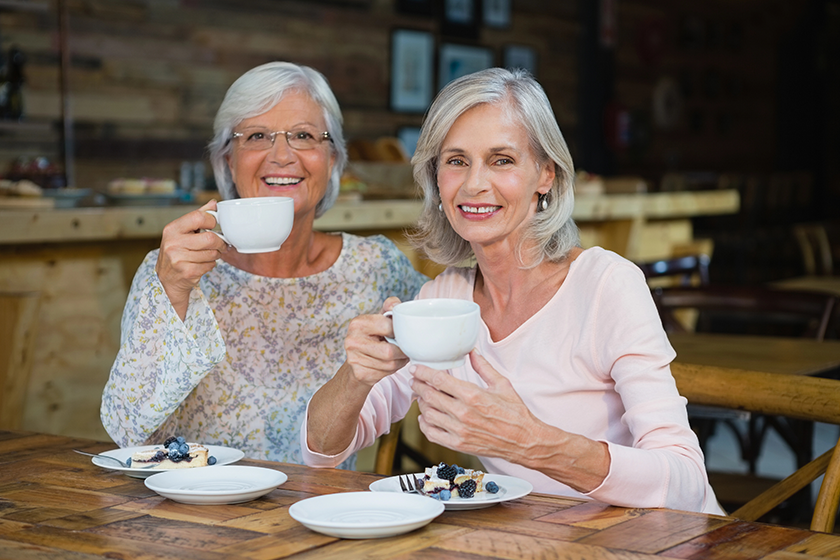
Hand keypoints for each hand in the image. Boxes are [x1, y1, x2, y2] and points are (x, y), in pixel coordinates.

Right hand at [155, 200, 228, 318]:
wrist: (166, 278)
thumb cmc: (177, 251)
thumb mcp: (182, 231)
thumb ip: (198, 216)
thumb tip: (213, 203)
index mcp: (172, 229)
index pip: (198, 217)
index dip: (212, 221)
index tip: (214, 226)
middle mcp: (173, 243)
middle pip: (210, 238)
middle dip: (220, 242)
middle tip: (221, 244)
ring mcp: (179, 258)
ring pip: (212, 253)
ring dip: (216, 254)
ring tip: (210, 254)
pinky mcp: (187, 272)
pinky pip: (210, 265)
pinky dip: (211, 264)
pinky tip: (203, 263)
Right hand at [343, 296, 409, 386]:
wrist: (357, 360)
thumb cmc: (373, 336)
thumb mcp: (380, 318)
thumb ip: (390, 306)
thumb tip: (396, 306)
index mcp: (358, 323)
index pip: (388, 327)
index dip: (400, 332)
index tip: (403, 334)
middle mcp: (352, 341)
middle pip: (389, 351)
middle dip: (402, 351)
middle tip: (407, 348)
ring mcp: (354, 359)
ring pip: (390, 364)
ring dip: (400, 361)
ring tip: (399, 355)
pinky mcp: (359, 373)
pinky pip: (385, 373)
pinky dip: (393, 370)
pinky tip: (391, 363)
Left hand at [410, 350, 542, 462]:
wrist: (524, 441)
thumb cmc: (515, 413)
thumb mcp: (502, 384)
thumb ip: (484, 367)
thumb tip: (473, 352)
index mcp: (473, 395)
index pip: (439, 380)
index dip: (423, 373)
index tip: (416, 369)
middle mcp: (463, 413)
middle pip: (429, 396)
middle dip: (419, 386)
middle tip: (416, 381)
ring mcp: (459, 430)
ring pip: (428, 414)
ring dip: (422, 404)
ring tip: (423, 397)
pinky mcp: (459, 444)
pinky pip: (432, 434)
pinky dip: (425, 425)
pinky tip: (426, 418)